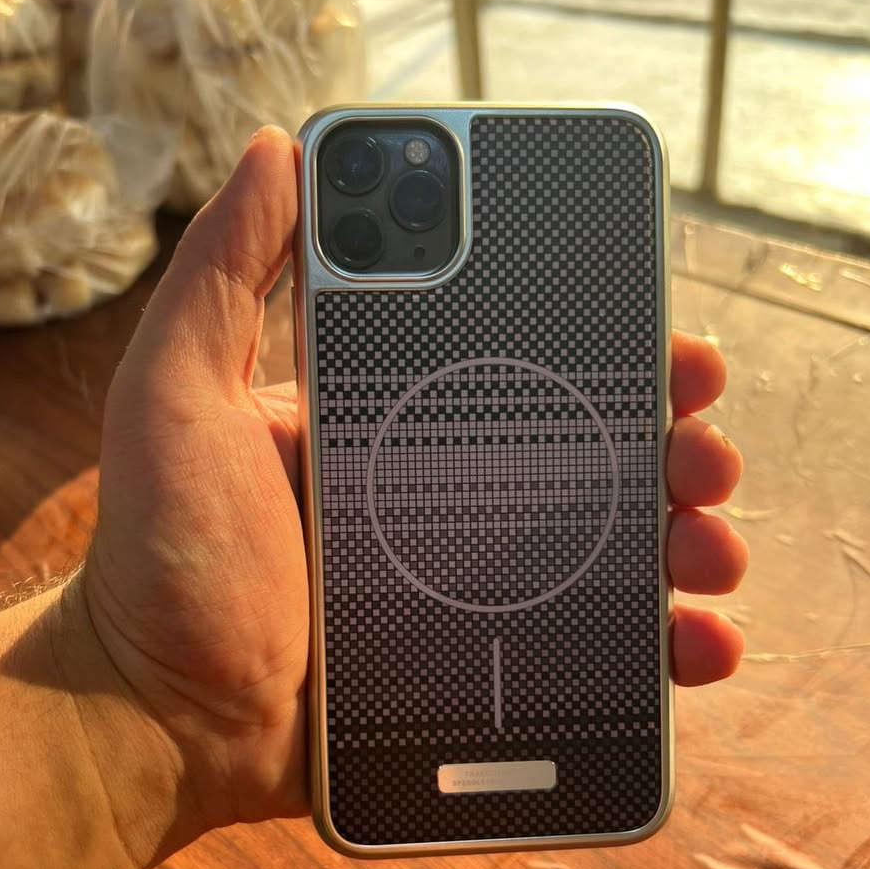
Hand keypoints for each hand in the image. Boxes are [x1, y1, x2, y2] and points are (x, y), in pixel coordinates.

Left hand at [83, 126, 746, 846]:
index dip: (604, 344)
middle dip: (668, 444)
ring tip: (709, 550)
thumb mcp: (177, 393)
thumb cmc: (160, 557)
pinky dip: (656, 648)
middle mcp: (439, 494)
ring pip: (607, 550)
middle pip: (587, 454)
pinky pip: (589, 651)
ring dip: (682, 541)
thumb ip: (224, 274)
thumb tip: (277, 148)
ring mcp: (467, 585)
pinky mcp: (478, 667)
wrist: (160, 720)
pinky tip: (694, 642)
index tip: (666, 337)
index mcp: (388, 422)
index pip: (517, 363)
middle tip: (704, 451)